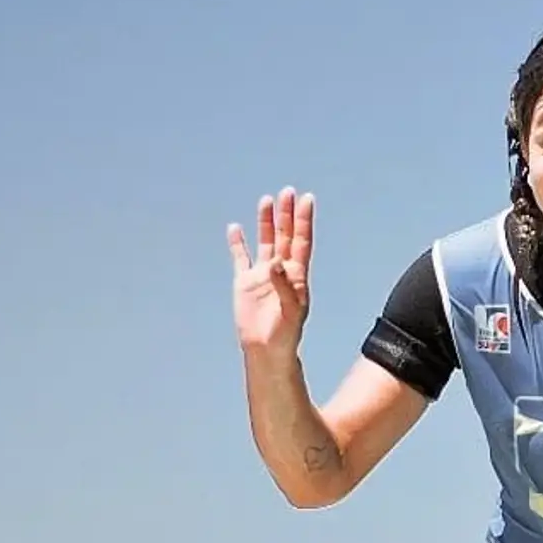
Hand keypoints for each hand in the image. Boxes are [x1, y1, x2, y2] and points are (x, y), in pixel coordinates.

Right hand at [229, 187, 314, 357]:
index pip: (301, 241)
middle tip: (288, 192)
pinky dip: (238, 243)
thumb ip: (283, 285)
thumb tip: (275, 262)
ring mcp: (262, 275)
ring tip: (266, 201)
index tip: (306, 200)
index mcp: (296, 276)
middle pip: (284, 236)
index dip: (304, 221)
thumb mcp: (290, 311)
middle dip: (287, 214)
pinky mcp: (245, 283)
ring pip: (265, 242)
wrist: (266, 350)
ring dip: (266, 222)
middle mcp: (281, 271)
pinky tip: (236, 228)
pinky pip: (241, 258)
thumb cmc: (285, 334)